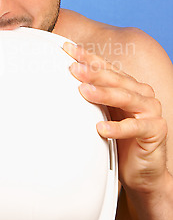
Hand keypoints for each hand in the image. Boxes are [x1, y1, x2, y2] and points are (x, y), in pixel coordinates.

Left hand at [63, 41, 167, 195]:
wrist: (142, 170)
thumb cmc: (120, 140)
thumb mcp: (103, 114)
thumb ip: (92, 97)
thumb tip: (63, 81)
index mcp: (128, 86)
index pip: (106, 68)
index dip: (88, 58)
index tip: (68, 49)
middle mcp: (141, 93)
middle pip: (115, 79)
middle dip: (93, 72)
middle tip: (73, 68)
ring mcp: (151, 110)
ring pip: (125, 98)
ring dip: (103, 94)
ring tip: (84, 91)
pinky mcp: (155, 130)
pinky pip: (135, 127)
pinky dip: (118, 128)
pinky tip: (101, 129)